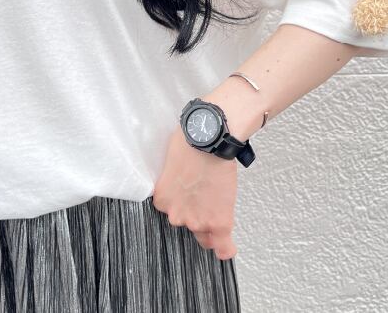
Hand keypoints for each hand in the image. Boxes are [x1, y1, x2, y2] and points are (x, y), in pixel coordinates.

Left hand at [152, 125, 238, 259]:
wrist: (209, 139)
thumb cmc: (190, 142)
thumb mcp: (170, 163)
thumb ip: (171, 182)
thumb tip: (180, 183)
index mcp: (162, 200)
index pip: (173, 212)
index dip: (184, 203)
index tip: (191, 195)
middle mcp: (176, 215)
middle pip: (188, 224)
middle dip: (196, 212)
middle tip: (205, 194)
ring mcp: (198, 220)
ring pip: (205, 232)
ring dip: (210, 219)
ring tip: (218, 198)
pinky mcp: (219, 220)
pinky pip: (223, 244)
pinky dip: (225, 247)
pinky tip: (226, 248)